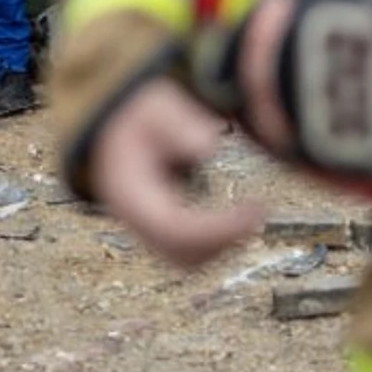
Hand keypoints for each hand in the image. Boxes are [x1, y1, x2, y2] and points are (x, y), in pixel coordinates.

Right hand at [87, 77, 263, 268]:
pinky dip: (215, 245)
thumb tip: (208, 147)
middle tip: (258, 209)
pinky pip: (187, 255)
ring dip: (222, 246)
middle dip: (224, 240)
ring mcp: (144, 231)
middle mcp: (134, 221)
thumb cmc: (138, 120)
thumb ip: (178, 125)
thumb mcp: (155, 111)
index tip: (256, 206)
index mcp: (128, 193)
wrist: (113, 131)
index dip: (218, 228)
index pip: (174, 229)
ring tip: (251, 213)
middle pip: (181, 255)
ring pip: (186, 260)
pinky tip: (238, 219)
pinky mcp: (158, 233)